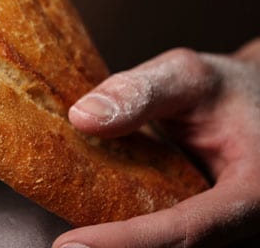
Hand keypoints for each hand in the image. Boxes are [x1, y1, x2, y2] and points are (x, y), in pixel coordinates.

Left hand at [53, 40, 259, 246]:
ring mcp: (225, 233)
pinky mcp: (204, 231)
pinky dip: (126, 239)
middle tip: (64, 247)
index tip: (72, 245)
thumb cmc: (227, 89)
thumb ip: (141, 91)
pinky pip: (165, 242)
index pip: (185, 231)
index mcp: (254, 191)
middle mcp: (245, 224)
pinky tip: (88, 235)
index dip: (126, 242)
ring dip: (119, 246)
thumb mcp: (188, 75)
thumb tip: (82, 117)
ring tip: (73, 243)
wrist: (256, 104)